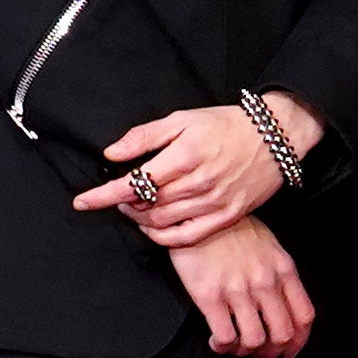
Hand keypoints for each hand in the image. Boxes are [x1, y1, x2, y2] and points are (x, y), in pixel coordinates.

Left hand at [78, 95, 319, 248]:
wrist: (274, 137)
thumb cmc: (226, 124)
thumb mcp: (183, 119)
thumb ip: (144, 137)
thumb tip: (112, 154)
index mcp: (183, 156)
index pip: (133, 183)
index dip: (103, 195)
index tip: (82, 201)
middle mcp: (197, 183)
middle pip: (144, 206)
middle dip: (122, 204)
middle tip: (117, 196)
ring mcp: (212, 204)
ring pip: (161, 223)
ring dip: (139, 219)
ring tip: (135, 207)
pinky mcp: (226, 217)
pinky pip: (186, 237)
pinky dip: (163, 238)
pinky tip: (154, 228)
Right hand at [169, 218, 316, 357]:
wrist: (198, 212)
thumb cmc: (231, 228)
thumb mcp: (268, 246)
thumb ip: (279, 275)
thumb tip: (282, 307)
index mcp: (283, 269)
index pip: (304, 316)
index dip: (299, 341)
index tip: (288, 350)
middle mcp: (265, 281)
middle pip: (282, 334)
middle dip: (272, 351)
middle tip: (259, 351)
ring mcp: (238, 289)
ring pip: (255, 341)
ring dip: (245, 351)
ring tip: (235, 345)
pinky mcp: (210, 296)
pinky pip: (225, 336)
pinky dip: (223, 346)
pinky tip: (217, 340)